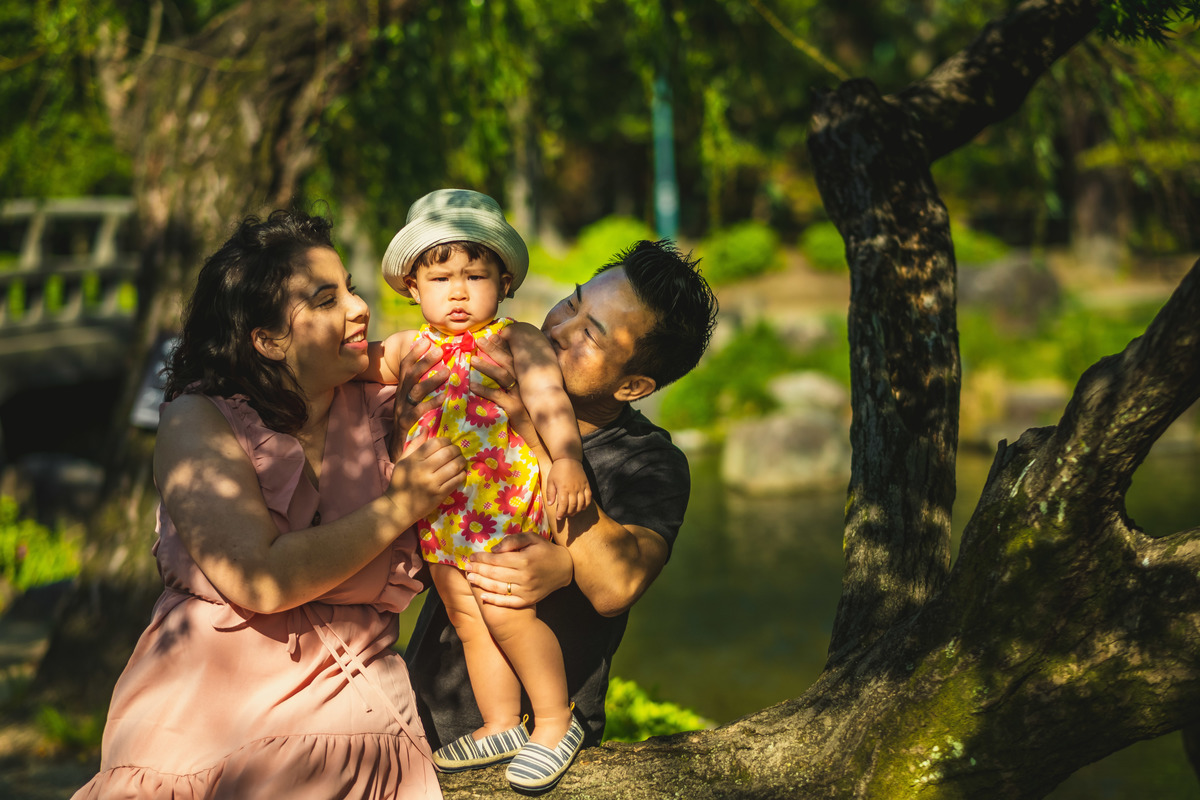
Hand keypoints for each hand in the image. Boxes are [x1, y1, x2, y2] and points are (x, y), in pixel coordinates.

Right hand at [387, 432, 465, 521]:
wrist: (398, 507)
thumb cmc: (400, 482)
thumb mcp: (403, 461)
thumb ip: (415, 444)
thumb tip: (426, 428)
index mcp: (414, 460)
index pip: (435, 443)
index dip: (445, 440)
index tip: (447, 443)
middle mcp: (423, 470)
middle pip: (448, 452)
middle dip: (456, 449)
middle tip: (456, 451)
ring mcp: (433, 483)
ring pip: (455, 466)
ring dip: (461, 461)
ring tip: (460, 461)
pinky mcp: (440, 494)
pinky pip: (457, 480)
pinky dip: (461, 474)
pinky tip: (459, 473)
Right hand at [390, 337, 447, 458]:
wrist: (398, 450)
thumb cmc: (411, 423)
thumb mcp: (414, 403)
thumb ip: (422, 388)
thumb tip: (440, 370)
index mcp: (402, 390)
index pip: (405, 367)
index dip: (414, 353)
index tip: (425, 340)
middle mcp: (401, 397)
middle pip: (410, 375)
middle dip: (424, 361)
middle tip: (440, 350)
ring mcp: (402, 410)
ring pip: (415, 391)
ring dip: (430, 379)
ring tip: (447, 371)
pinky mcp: (407, 423)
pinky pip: (419, 411)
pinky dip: (432, 402)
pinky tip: (444, 397)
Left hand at [463, 532, 572, 607]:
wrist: (564, 569)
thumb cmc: (545, 550)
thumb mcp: (532, 538)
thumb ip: (513, 541)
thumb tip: (493, 550)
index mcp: (524, 560)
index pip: (497, 560)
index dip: (482, 558)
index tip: (472, 556)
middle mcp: (524, 577)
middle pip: (494, 574)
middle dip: (478, 569)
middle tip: (467, 567)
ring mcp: (526, 590)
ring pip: (498, 588)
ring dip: (481, 583)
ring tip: (470, 578)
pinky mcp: (528, 600)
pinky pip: (508, 602)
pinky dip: (494, 600)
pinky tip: (482, 596)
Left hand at [471, 337, 542, 453]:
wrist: (543, 437)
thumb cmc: (534, 416)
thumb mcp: (529, 395)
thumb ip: (521, 382)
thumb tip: (508, 371)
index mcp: (529, 377)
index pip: (517, 356)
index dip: (505, 345)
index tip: (493, 335)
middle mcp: (527, 383)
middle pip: (508, 361)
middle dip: (494, 349)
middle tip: (480, 340)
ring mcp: (522, 395)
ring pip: (503, 375)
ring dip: (487, 366)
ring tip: (472, 360)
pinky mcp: (516, 408)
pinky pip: (498, 396)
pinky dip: (485, 390)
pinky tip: (473, 386)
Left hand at [546, 458, 590, 520]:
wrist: (568, 458)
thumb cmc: (557, 470)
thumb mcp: (550, 481)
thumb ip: (550, 493)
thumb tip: (550, 504)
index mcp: (563, 488)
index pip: (563, 505)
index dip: (561, 513)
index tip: (558, 517)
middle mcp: (573, 489)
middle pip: (573, 506)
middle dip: (568, 513)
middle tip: (565, 515)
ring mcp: (581, 487)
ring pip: (581, 503)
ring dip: (577, 510)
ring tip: (572, 512)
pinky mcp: (586, 485)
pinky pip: (589, 497)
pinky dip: (586, 504)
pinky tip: (582, 507)